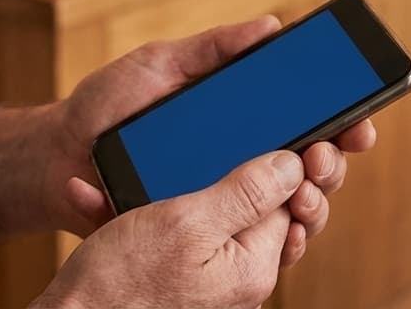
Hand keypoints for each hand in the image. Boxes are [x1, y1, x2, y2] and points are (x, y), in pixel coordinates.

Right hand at [32, 150, 305, 308]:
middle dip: (242, 164)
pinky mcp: (175, 269)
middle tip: (233, 132)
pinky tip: (112, 190)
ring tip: (147, 162)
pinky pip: (175, 224)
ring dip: (181, 176)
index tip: (297, 125)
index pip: (294, 198)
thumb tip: (296, 162)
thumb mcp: (187, 223)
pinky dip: (145, 201)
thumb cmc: (123, 285)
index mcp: (252, 263)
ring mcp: (207, 273)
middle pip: (261, 203)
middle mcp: (238, 273)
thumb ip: (247, 193)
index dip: (298, 158)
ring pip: (214, 208)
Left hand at [47, 15, 376, 261]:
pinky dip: (278, 243)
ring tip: (305, 192)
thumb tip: (271, 26)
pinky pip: (250, 247)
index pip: (299, 119)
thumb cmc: (107, 104)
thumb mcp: (160, 63)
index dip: (338, 120)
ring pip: (287, 211)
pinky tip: (285, 232)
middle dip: (331, 163)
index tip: (358, 119)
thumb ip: (214, 48)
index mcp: (235, 117)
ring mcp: (220, 196)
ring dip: (311, 204)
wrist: (55, 152)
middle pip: (305, 167)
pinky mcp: (199, 228)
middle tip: (327, 156)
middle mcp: (235, 158)